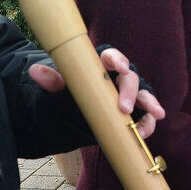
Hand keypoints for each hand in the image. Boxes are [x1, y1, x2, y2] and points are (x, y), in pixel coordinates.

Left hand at [28, 47, 165, 138]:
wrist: (73, 111)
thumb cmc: (70, 92)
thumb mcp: (61, 88)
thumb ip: (53, 80)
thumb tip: (35, 71)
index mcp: (101, 65)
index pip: (111, 57)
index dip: (117, 59)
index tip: (118, 66)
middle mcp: (118, 77)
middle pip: (130, 77)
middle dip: (130, 91)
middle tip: (124, 108)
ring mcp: (129, 94)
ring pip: (144, 94)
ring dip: (150, 104)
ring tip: (155, 114)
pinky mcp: (135, 111)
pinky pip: (146, 115)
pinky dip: (149, 122)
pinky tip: (144, 133)